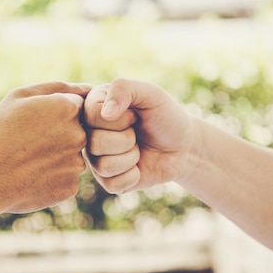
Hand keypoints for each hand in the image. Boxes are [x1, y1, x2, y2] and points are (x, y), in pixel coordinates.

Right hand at [0, 81, 90, 213]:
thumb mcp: (19, 97)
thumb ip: (57, 88)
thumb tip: (88, 88)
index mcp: (68, 109)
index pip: (75, 106)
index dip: (53, 114)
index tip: (35, 123)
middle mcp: (80, 136)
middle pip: (77, 132)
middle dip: (58, 135)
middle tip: (28, 143)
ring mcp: (77, 164)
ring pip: (72, 157)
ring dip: (56, 157)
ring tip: (27, 161)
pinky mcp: (70, 188)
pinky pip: (65, 178)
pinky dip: (51, 177)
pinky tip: (31, 177)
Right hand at [83, 78, 194, 193]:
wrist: (183, 146)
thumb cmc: (165, 116)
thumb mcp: (150, 93)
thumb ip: (124, 89)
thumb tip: (105, 114)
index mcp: (94, 108)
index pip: (91, 114)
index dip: (120, 118)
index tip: (134, 114)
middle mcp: (89, 134)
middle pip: (95, 143)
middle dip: (127, 139)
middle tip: (137, 133)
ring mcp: (96, 159)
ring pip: (103, 166)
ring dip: (131, 158)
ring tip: (138, 148)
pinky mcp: (107, 181)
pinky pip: (112, 184)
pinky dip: (133, 176)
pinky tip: (138, 166)